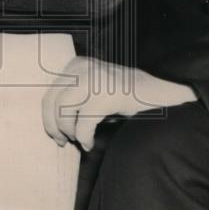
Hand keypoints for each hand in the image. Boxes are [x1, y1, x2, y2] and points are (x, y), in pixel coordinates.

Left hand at [41, 56, 196, 150]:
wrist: (159, 93)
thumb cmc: (125, 97)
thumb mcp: (94, 91)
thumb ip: (74, 99)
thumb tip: (53, 124)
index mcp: (76, 65)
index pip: (49, 95)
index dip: (49, 120)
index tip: (57, 136)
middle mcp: (82, 68)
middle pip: (51, 103)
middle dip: (55, 128)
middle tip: (65, 142)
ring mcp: (94, 79)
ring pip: (63, 112)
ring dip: (70, 133)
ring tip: (82, 141)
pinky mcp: (107, 94)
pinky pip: (83, 124)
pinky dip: (84, 138)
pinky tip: (90, 144)